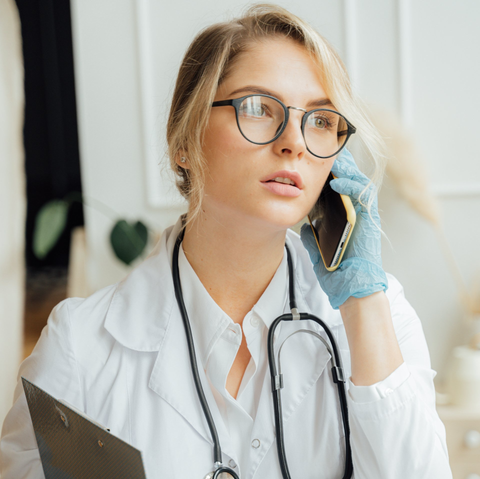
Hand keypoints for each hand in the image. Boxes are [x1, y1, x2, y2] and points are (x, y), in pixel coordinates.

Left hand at [300, 147, 387, 309]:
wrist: (351, 288)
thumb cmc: (337, 271)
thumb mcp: (318, 250)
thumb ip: (312, 236)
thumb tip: (305, 226)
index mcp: (346, 220)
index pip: (340, 191)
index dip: (331, 175)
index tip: (316, 163)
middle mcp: (357, 215)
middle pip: (351, 182)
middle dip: (340, 165)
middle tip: (325, 151)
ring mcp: (365, 216)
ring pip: (359, 184)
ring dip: (346, 170)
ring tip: (332, 160)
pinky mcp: (370, 220)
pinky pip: (362, 197)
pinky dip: (350, 187)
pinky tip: (335, 182)